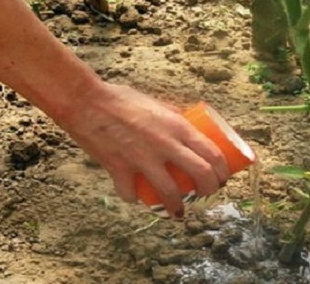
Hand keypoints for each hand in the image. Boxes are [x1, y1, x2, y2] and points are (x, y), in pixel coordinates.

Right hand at [56, 82, 228, 216]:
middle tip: (207, 194)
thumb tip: (187, 123)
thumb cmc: (122, 99)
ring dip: (177, 206)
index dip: (222, 170)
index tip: (222, 178)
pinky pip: (131, 193)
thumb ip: (172, 115)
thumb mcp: (156, 103)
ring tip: (178, 211)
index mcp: (177, 125)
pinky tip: (136, 197)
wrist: (86, 102)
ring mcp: (142, 158)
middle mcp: (165, 144)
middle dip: (209, 189)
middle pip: (200, 174)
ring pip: (170, 192)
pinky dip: (135, 198)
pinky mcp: (119, 169)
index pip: (212, 153)